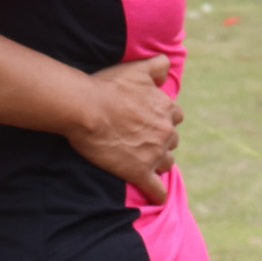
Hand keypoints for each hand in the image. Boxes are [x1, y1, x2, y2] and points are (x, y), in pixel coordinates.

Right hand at [65, 56, 181, 204]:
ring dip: (158, 161)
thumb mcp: (136, 68)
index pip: (175, 116)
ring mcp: (154, 154)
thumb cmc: (108, 87)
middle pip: (172, 140)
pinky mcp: (139, 172)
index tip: (149, 119)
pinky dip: (157, 193)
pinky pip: (156, 189)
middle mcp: (165, 132)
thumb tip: (168, 67)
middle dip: (160, 139)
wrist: (86, 109)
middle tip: (142, 139)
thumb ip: (157, 65)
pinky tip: (156, 195)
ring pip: (167, 162)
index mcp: (166, 108)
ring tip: (144, 160)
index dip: (162, 117)